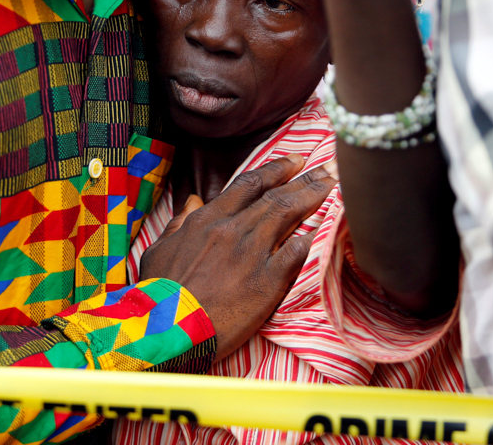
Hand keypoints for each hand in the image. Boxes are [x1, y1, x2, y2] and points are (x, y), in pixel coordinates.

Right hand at [140, 155, 334, 359]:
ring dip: (313, 197)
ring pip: (289, 215)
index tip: (295, 162)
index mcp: (207, 220)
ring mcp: (252, 254)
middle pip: (276, 196)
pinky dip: (312, 240)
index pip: (249, 184)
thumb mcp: (159, 251)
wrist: (168, 329)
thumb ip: (178, 224)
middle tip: (326, 169)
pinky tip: (326, 231)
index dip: (276, 170)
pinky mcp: (267, 281)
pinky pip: (296, 253)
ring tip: (332, 187)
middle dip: (304, 179)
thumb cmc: (160, 295)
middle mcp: (232, 230)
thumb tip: (193, 202)